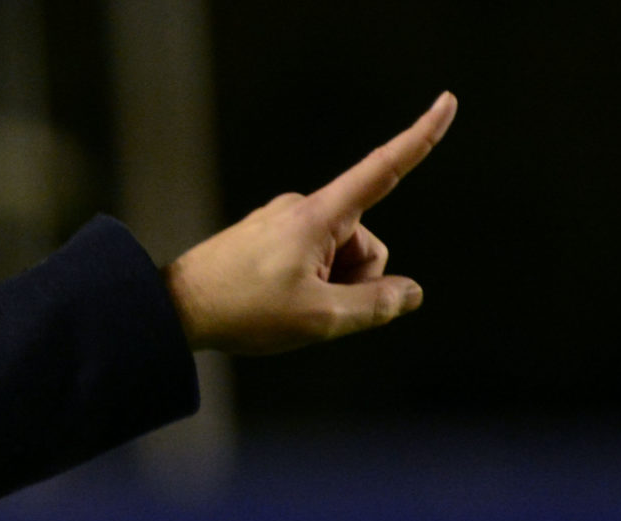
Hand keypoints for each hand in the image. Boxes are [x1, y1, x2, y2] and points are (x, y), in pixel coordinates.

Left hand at [164, 93, 456, 354]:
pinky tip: (271, 303)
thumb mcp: (319, 319)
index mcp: (319, 216)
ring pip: (336, 259)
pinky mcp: (265, 238)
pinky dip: (304, 286)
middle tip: (308, 309)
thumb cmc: (242, 310)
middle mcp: (302, 209)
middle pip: (364, 245)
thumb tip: (410, 293)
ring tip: (283, 307)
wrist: (174, 310)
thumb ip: (373, 306)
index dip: (421, 137)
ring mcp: (281, 222)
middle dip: (354, 281)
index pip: (383, 170)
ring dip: (326, 288)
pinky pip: (308, 262)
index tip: (447, 101)